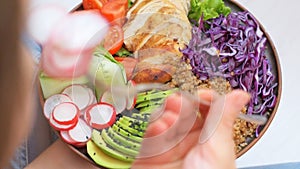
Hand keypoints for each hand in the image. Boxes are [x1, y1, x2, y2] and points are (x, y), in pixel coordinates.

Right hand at [131, 89, 249, 168]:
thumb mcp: (218, 149)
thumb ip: (224, 118)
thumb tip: (240, 95)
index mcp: (212, 138)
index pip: (209, 108)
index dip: (205, 98)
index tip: (201, 95)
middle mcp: (191, 139)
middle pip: (186, 110)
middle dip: (183, 104)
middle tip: (179, 103)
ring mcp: (171, 144)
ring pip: (167, 116)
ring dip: (167, 114)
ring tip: (169, 118)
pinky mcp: (152, 149)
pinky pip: (151, 131)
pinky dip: (155, 126)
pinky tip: (160, 128)